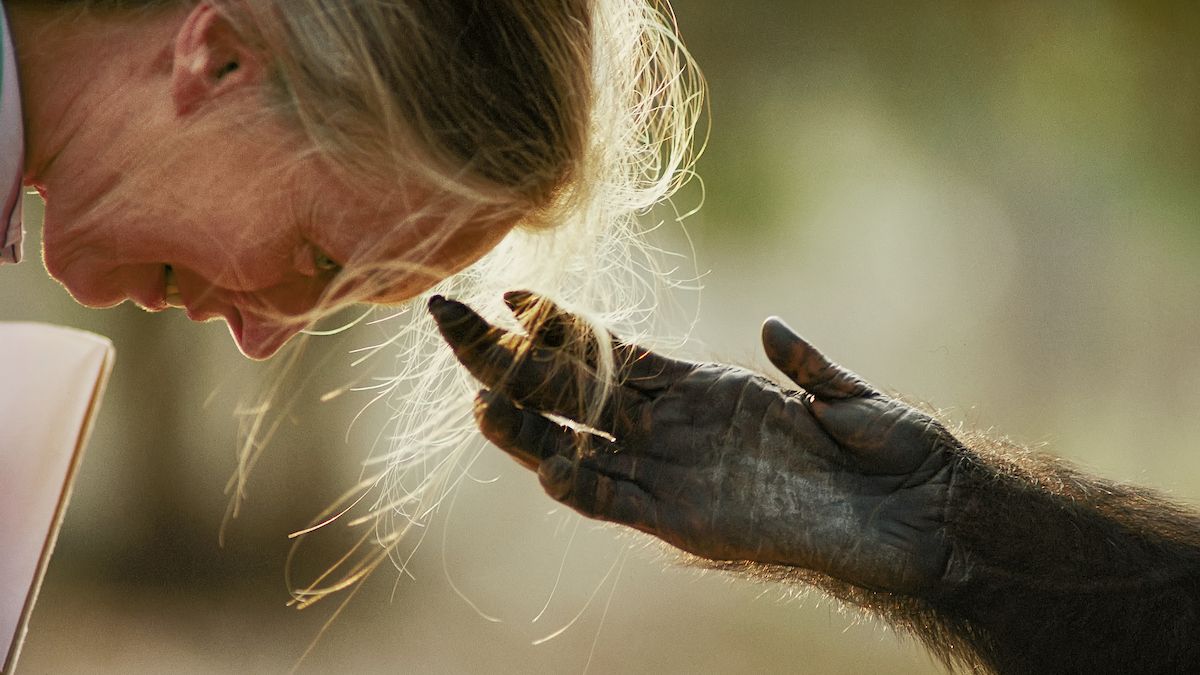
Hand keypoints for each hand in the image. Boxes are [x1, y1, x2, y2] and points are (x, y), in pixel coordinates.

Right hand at [428, 292, 959, 594]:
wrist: (920, 520)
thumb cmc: (889, 452)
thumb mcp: (843, 397)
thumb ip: (803, 365)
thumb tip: (769, 328)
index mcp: (702, 389)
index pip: (610, 351)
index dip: (558, 324)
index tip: (509, 291)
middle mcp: (674, 429)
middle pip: (572, 389)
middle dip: (508, 357)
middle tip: (449, 319)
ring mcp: (676, 474)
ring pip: (579, 446)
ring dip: (528, 427)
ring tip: (475, 399)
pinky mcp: (688, 521)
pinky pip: (620, 503)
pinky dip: (583, 485)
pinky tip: (547, 466)